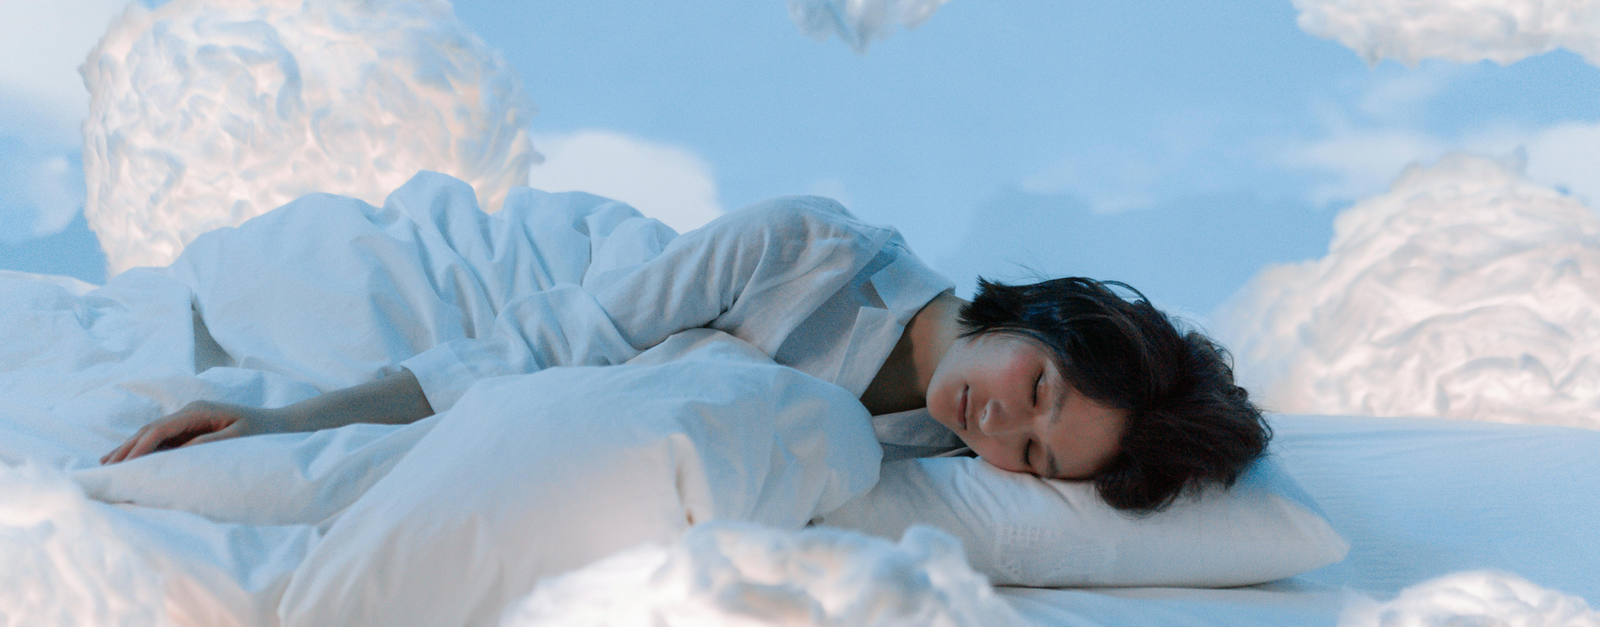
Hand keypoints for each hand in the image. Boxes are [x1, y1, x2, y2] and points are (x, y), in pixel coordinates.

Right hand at [101, 400, 289, 464]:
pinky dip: (145, 447)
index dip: (140, 446)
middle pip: (150, 429)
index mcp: (199, 411)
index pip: (161, 429)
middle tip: (105, 466)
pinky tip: (131, 457)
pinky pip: (163, 437)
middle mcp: (190, 411)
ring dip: (131, 446)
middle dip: (127, 447)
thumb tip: (183, 448)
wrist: (280, 424)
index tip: (124, 464)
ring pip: (153, 432)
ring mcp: (190, 418)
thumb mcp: (240, 437)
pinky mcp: (192, 426)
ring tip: (108, 462)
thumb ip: (212, 442)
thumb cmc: (264, 432)